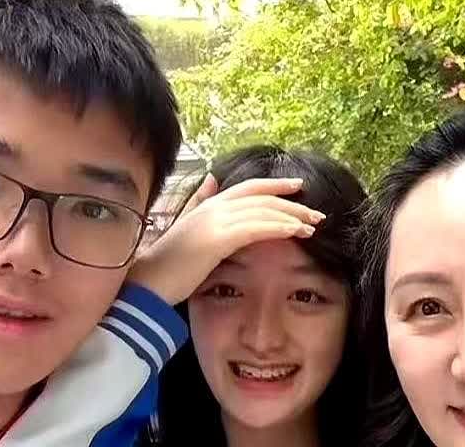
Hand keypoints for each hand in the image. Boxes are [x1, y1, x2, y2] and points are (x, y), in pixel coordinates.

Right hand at [127, 175, 325, 304]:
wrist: (147, 285)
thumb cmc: (167, 264)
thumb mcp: (185, 227)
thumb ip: (199, 203)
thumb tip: (211, 179)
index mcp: (207, 205)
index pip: (248, 188)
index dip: (274, 185)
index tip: (298, 187)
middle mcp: (212, 207)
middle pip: (261, 197)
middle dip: (292, 203)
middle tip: (316, 213)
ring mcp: (214, 221)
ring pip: (263, 211)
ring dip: (292, 216)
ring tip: (313, 224)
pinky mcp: (217, 239)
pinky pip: (256, 228)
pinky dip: (278, 227)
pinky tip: (296, 231)